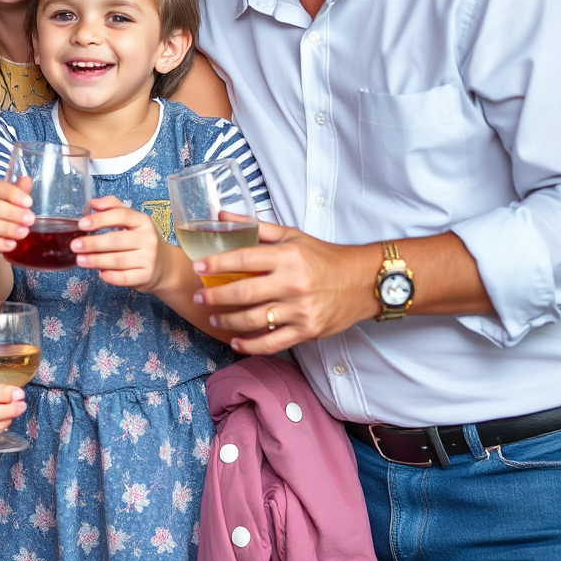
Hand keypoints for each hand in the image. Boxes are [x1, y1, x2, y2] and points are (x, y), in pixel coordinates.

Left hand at [72, 196, 169, 291]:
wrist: (164, 265)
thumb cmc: (141, 240)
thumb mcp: (132, 221)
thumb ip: (113, 207)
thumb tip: (93, 203)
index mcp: (143, 221)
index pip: (121, 215)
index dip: (100, 219)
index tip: (82, 224)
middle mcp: (148, 239)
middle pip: (116, 240)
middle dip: (93, 243)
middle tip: (75, 246)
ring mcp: (149, 259)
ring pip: (118, 260)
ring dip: (96, 261)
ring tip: (80, 260)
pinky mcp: (146, 276)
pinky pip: (125, 278)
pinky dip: (111, 277)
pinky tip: (100, 274)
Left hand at [192, 221, 376, 354]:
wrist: (362, 282)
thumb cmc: (324, 256)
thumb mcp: (293, 235)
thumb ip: (257, 227)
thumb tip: (223, 216)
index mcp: (288, 257)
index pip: (245, 258)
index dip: (218, 263)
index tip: (199, 267)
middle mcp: (292, 284)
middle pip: (244, 292)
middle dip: (216, 296)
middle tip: (199, 297)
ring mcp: (300, 310)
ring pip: (255, 320)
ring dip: (228, 320)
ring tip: (214, 316)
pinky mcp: (307, 331)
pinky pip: (272, 343)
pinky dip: (250, 345)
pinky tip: (235, 341)